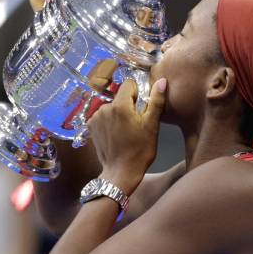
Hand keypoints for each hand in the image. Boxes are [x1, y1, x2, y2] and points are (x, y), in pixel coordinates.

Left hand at [87, 78, 166, 194]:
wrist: (121, 172)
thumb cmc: (140, 150)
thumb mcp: (152, 126)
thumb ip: (156, 101)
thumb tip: (161, 81)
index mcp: (120, 106)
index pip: (129, 84)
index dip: (138, 93)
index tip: (142, 108)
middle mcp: (104, 108)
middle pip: (120, 96)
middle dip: (129, 105)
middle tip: (136, 123)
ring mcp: (95, 117)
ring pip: (112, 106)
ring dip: (119, 113)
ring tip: (126, 130)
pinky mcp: (91, 126)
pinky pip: (103, 115)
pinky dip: (109, 121)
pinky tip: (116, 134)